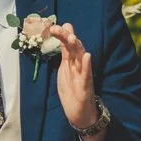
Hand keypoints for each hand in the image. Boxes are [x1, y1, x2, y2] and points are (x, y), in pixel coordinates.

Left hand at [45, 22, 104, 140]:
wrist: (80, 113)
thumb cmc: (72, 90)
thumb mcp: (65, 69)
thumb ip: (65, 52)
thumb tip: (64, 34)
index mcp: (71, 63)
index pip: (67, 45)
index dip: (62, 35)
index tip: (53, 26)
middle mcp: (78, 66)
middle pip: (74, 48)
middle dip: (67, 38)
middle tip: (58, 28)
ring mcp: (83, 76)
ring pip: (80, 58)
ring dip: (77, 47)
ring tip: (72, 37)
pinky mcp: (86, 87)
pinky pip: (87, 75)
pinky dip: (87, 65)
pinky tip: (87, 56)